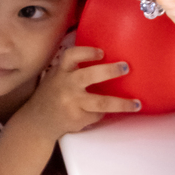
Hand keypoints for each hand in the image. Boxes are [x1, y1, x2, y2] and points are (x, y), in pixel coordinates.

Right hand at [19, 45, 139, 141]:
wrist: (38, 121)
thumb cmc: (52, 95)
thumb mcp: (56, 77)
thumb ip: (72, 69)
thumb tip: (102, 59)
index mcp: (61, 72)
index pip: (72, 56)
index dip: (87, 52)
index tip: (102, 52)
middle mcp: (66, 85)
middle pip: (90, 75)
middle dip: (110, 71)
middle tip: (126, 68)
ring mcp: (73, 103)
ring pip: (101, 102)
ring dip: (122, 104)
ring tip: (136, 104)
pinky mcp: (78, 118)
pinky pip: (97, 115)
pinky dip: (102, 113)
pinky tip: (104, 113)